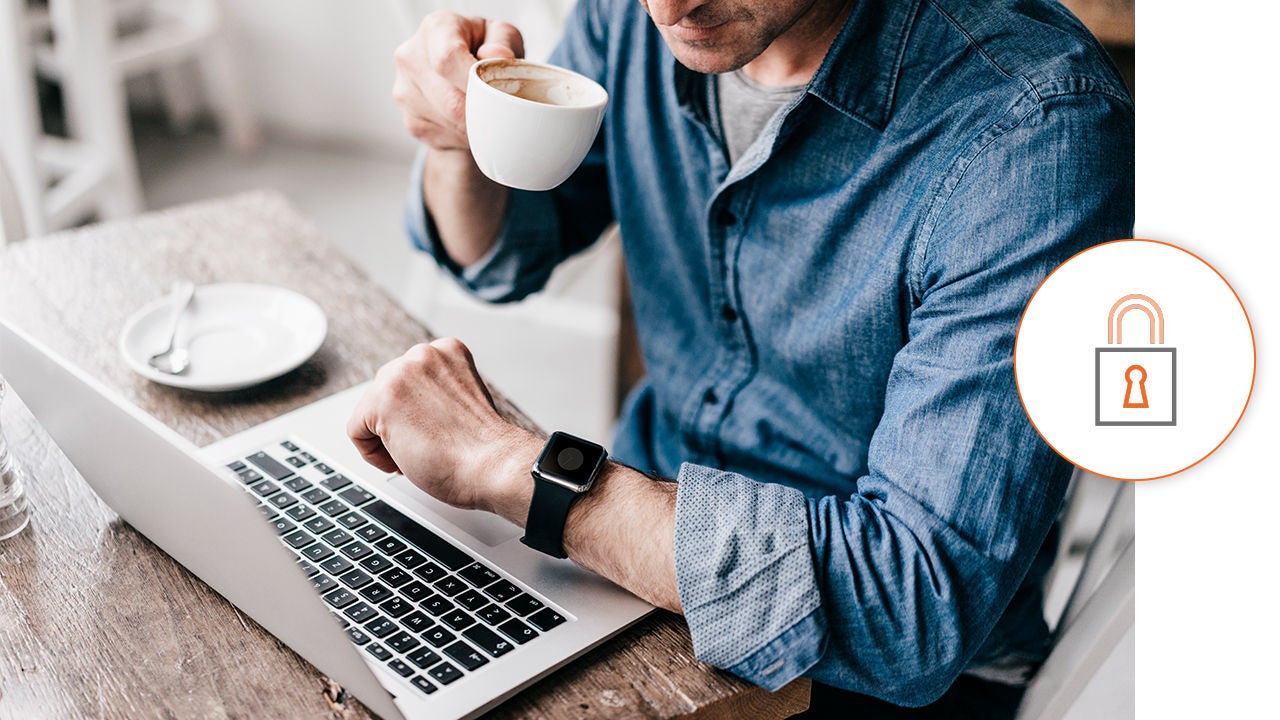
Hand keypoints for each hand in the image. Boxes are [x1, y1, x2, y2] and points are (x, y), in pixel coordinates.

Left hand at [347, 338, 536, 514]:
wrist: (493, 466)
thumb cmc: (483, 448)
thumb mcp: (462, 399)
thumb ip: (435, 391)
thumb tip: (409, 407)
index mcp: (448, 350)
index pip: (409, 381)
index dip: (418, 414)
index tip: (435, 431)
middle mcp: (423, 354)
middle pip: (385, 393)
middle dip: (400, 424)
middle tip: (426, 445)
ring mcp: (401, 373)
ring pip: (370, 411)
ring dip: (388, 438)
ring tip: (419, 451)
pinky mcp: (382, 398)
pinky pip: (356, 430)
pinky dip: (373, 454)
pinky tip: (404, 459)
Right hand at [393, 12, 524, 150]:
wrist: (460, 75)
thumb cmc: (483, 50)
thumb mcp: (502, 35)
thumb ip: (504, 42)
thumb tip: (496, 56)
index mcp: (436, 28)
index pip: (448, 58)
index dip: (475, 82)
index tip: (496, 94)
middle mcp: (411, 56)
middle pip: (449, 100)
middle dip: (481, 112)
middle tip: (501, 114)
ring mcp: (404, 89)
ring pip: (447, 122)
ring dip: (474, 127)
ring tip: (487, 115)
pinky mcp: (409, 118)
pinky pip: (441, 136)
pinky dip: (462, 137)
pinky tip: (470, 124)